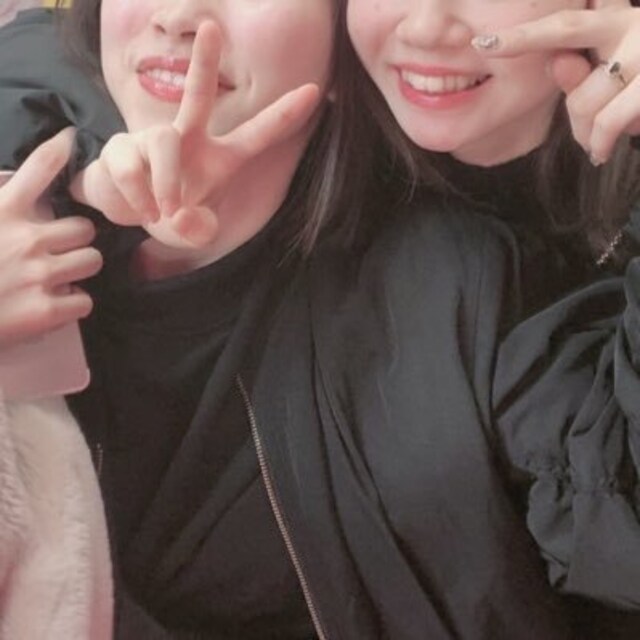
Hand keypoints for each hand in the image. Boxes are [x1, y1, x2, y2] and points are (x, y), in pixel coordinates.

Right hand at [0, 128, 102, 347]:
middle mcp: (27, 238)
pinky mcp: (47, 311)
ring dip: (79, 270)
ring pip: (92, 261)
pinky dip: (73, 305)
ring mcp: (40, 274)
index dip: (58, 149)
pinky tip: (54, 306)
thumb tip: (10, 186)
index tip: (69, 137)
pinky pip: (85, 301)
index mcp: (1, 211)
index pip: (37, 167)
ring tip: (60, 278)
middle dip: (76, 240)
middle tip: (60, 252)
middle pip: (85, 228)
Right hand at [72, 20, 319, 247]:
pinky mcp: (121, 147)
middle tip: (211, 27)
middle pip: (199, 95)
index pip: (257, 135)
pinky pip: (131, 168)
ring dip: (166, 182)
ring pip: (164, 141)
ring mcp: (154, 139)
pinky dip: (137, 196)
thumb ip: (198, 231)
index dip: (283, 115)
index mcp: (221, 159)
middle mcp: (190, 139)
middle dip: (204, 62)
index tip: (314, 91)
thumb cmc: (171, 214)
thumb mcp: (192, 233)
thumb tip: (183, 216)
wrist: (127, 210)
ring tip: (161, 212)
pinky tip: (140, 211)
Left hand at [472, 0, 639, 163]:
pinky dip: (601, 143)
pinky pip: (608, 122)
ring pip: (585, 103)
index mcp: (617, 20)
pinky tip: (603, 152)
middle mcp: (633, 26)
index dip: (522, 37)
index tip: (482, 43)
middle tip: (570, 122)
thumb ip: (585, 71)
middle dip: (564, 103)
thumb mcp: (616, 80)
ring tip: (601, 142)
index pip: (561, 26)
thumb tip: (557, 64)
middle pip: (567, 69)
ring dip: (587, 134)